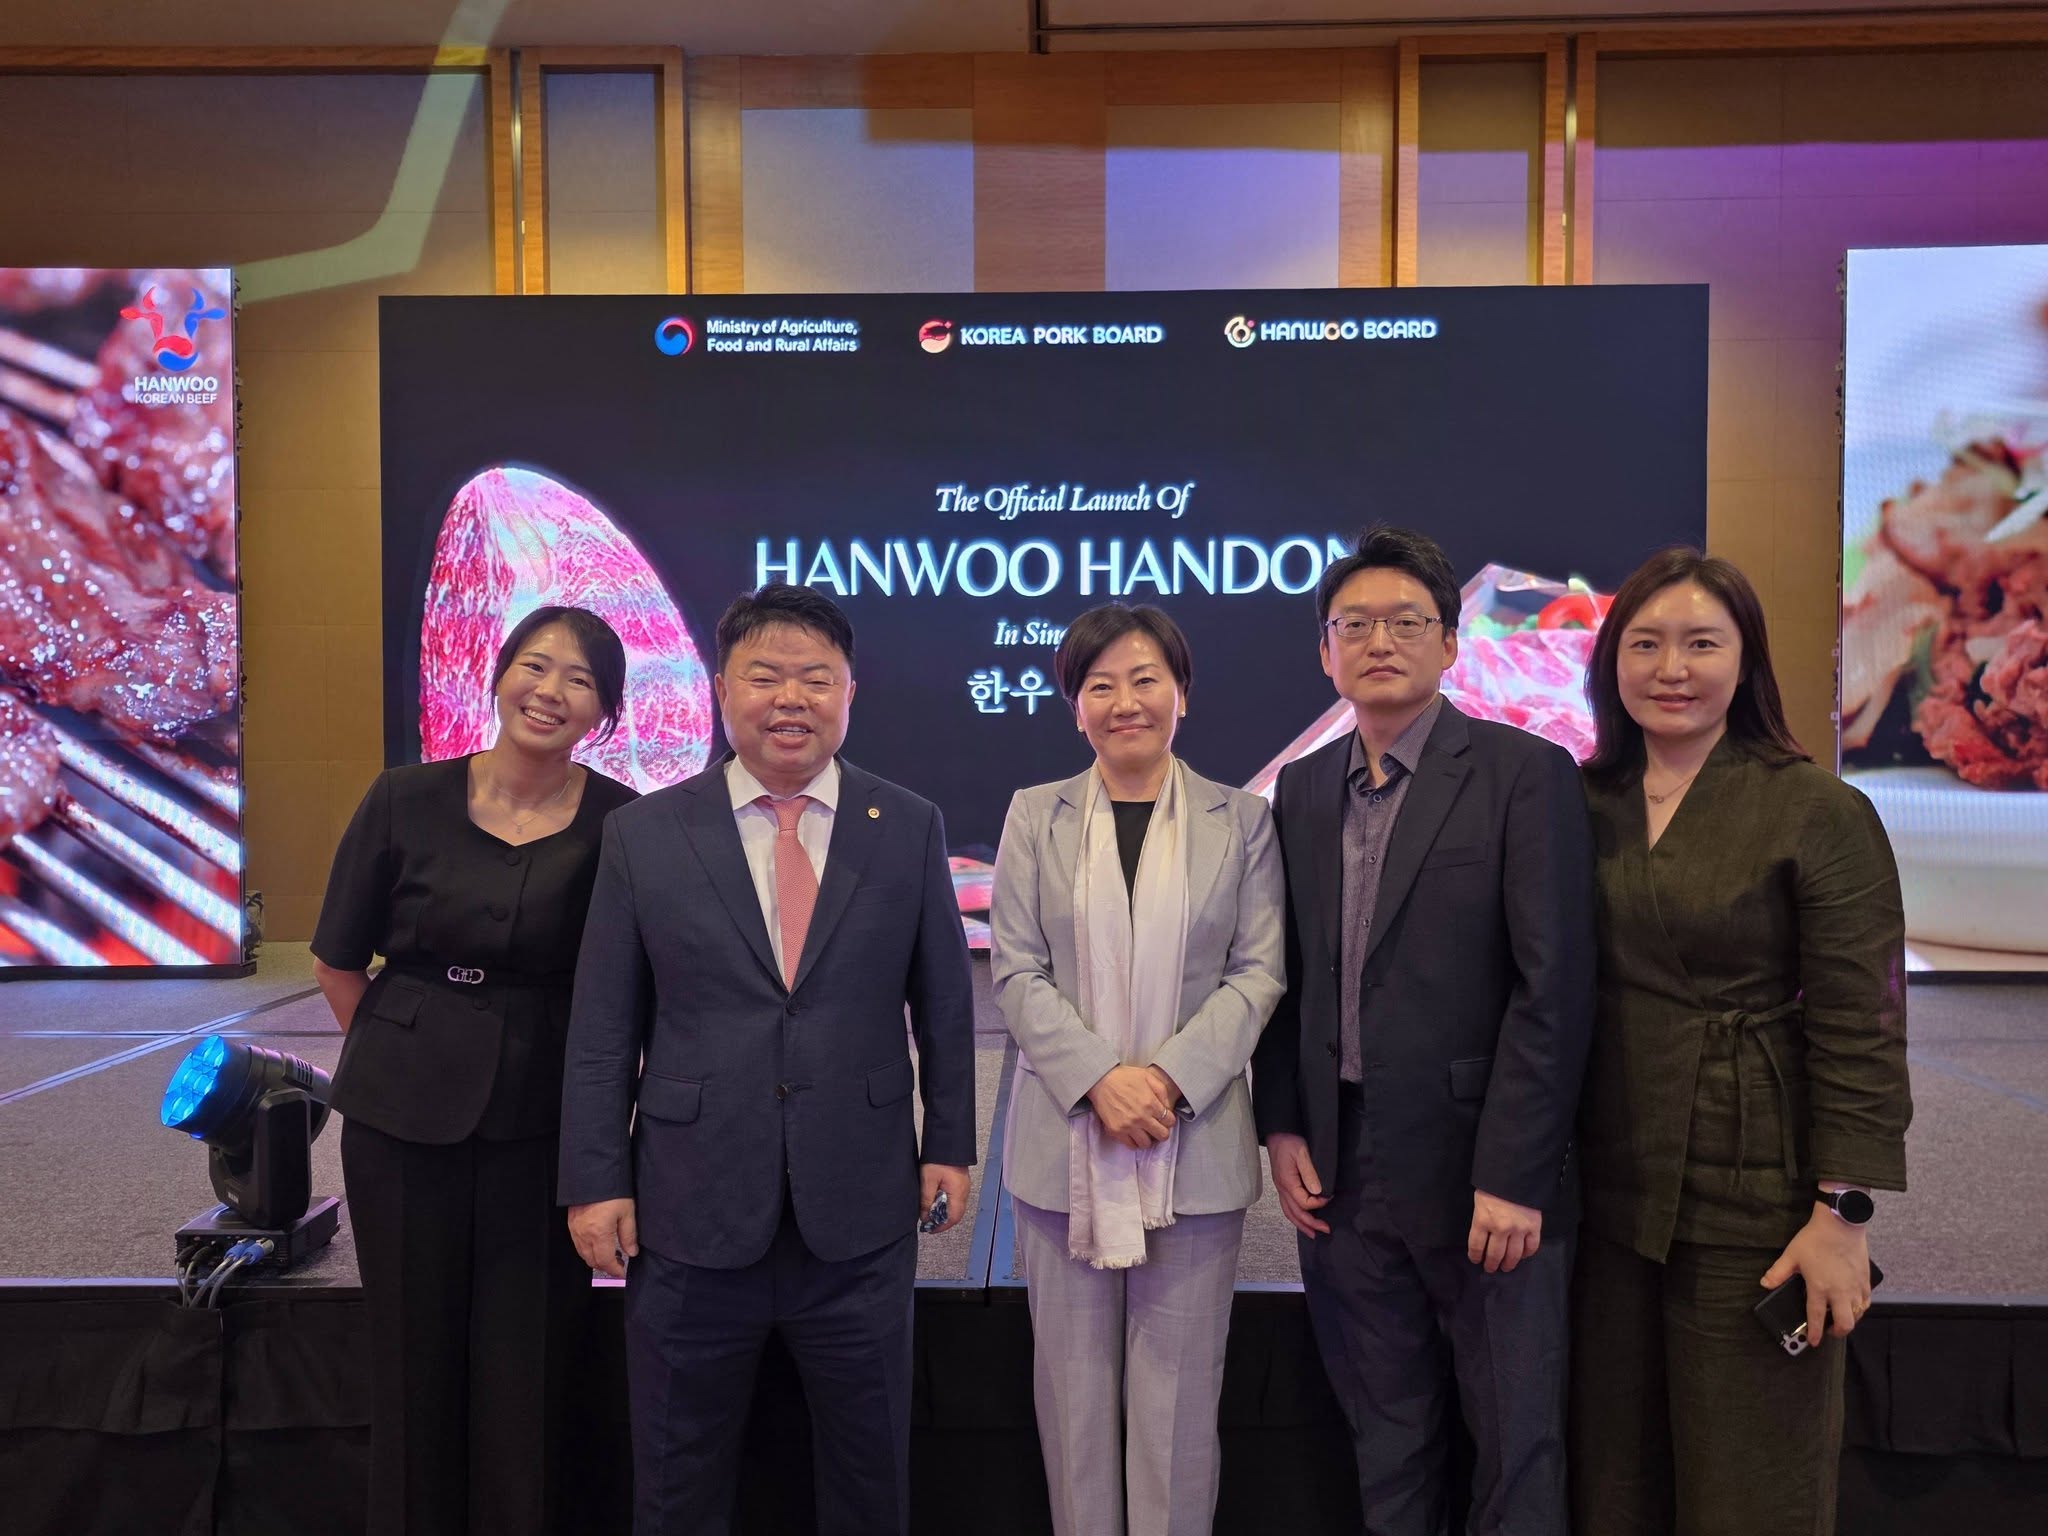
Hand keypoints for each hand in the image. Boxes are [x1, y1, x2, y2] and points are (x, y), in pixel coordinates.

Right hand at [567, 1198, 638, 1279]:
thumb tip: (632, 1252)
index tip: (622, 1272)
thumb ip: (629, 1235)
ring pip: (583, 1254)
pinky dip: (587, 1250)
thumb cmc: (612, 1191)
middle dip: (605, 1266)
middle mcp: (584, 1235)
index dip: (615, 1270)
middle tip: (618, 1264)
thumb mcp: (627, 1212)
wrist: (592, 1173)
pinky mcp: (571, 1223)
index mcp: (599, 1234)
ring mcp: (575, 1229)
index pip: (605, 1261)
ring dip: (595, 1259)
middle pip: (592, 1261)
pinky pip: (577, 1244)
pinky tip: (597, 1244)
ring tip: (610, 1254)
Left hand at [919, 1164, 969, 1234]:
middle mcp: (964, 1192)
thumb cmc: (937, 1160)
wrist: (948, 1141)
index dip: (941, 1226)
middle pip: (956, 1214)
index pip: (953, 1218)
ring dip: (944, 1212)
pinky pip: (956, 1199)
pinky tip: (936, 1201)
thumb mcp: (928, 1181)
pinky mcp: (961, 1182)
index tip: (930, 1229)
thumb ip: (926, 1200)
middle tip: (928, 1223)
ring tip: (930, 1213)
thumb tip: (925, 1217)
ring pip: (956, 1207)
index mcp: (958, 1193)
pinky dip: (946, 1204)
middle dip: (942, 1221)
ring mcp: (964, 1187)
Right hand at [1086, 1065, 1175, 1149]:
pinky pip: (1131, 1145)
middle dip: (1162, 1131)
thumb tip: (1168, 1107)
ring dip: (1148, 1138)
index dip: (1169, 1120)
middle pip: (1162, 1135)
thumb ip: (1161, 1091)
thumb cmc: (1124, 1076)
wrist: (1100, 1080)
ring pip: (1147, 1144)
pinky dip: (1134, 1142)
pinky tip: (1134, 1134)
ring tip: (1144, 1131)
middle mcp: (1141, 1117)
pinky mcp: (1116, 1131)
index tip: (1164, 1118)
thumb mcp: (1147, 1076)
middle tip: (1156, 1126)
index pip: (1170, 1121)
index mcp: (1151, 1103)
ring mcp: (1128, 1126)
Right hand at [1267, 1132, 1330, 1238]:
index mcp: (1287, 1182)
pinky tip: (1301, 1218)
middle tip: (1325, 1230)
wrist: (1277, 1132)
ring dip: (1301, 1224)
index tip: (1330, 1198)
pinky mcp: (1281, 1184)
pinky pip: (1286, 1206)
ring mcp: (1280, 1187)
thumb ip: (1310, 1173)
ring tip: (1313, 1233)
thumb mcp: (1302, 1154)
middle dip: (1310, 1224)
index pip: (1303, 1202)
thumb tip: (1317, 1193)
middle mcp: (1281, 1188)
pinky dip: (1294, 1216)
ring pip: (1288, 1212)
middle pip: (1295, 1213)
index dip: (1318, 1204)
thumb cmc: (1289, 1141)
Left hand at [1468, 1189, 1542, 1272]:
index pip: (1476, 1246)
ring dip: (1509, 1264)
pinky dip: (1527, 1254)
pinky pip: (1531, 1247)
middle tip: (1491, 1268)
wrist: (1515, 1174)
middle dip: (1491, 1264)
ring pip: (1513, 1255)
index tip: (1476, 1260)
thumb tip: (1483, 1237)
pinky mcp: (1534, 1227)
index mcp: (1483, 1220)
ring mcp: (1518, 1229)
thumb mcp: (1480, 1201)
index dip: (1475, 1256)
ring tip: (1506, 1267)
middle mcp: (1500, 1228)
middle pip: (1495, 1254)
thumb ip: (1482, 1220)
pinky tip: (1523, 1255)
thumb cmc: (1493, 1185)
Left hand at [1762, 1205, 1872, 1343]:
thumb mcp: (1791, 1255)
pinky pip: (1866, 1302)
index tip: (1813, 1342)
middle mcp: (1839, 1292)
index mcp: (1819, 1287)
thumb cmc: (1815, 1239)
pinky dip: (1860, 1308)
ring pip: (1857, 1315)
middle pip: (1845, 1324)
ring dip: (1849, 1320)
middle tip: (1829, 1331)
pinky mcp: (1865, 1280)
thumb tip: (1765, 1283)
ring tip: (1840, 1318)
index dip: (1815, 1332)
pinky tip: (1854, 1305)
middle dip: (1837, 1332)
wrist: (1841, 1224)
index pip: (1816, 1317)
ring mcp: (1855, 1287)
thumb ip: (1778, 1272)